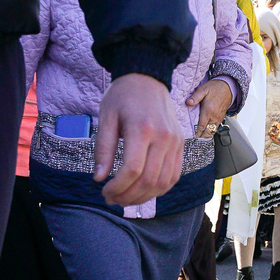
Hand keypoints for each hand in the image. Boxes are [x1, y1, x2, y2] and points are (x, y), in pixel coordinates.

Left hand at [94, 73, 180, 207]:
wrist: (148, 79)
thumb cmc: (123, 97)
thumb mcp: (106, 118)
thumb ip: (103, 149)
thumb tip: (99, 178)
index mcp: (142, 129)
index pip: (133, 170)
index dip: (117, 187)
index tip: (104, 191)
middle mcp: (164, 137)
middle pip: (149, 180)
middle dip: (128, 196)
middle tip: (112, 199)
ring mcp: (175, 142)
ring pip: (164, 182)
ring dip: (144, 197)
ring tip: (126, 198)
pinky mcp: (180, 144)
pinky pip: (174, 175)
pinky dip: (160, 189)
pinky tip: (143, 190)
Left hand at [192, 76, 235, 137]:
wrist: (228, 86)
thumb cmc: (215, 87)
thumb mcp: (203, 89)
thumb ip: (195, 97)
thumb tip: (188, 103)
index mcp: (208, 110)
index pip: (201, 126)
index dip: (196, 133)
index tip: (191, 137)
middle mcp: (214, 116)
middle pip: (207, 131)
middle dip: (200, 136)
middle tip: (193, 138)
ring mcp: (219, 117)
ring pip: (212, 131)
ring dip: (206, 134)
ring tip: (198, 137)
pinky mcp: (221, 117)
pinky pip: (216, 127)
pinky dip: (210, 131)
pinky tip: (205, 131)